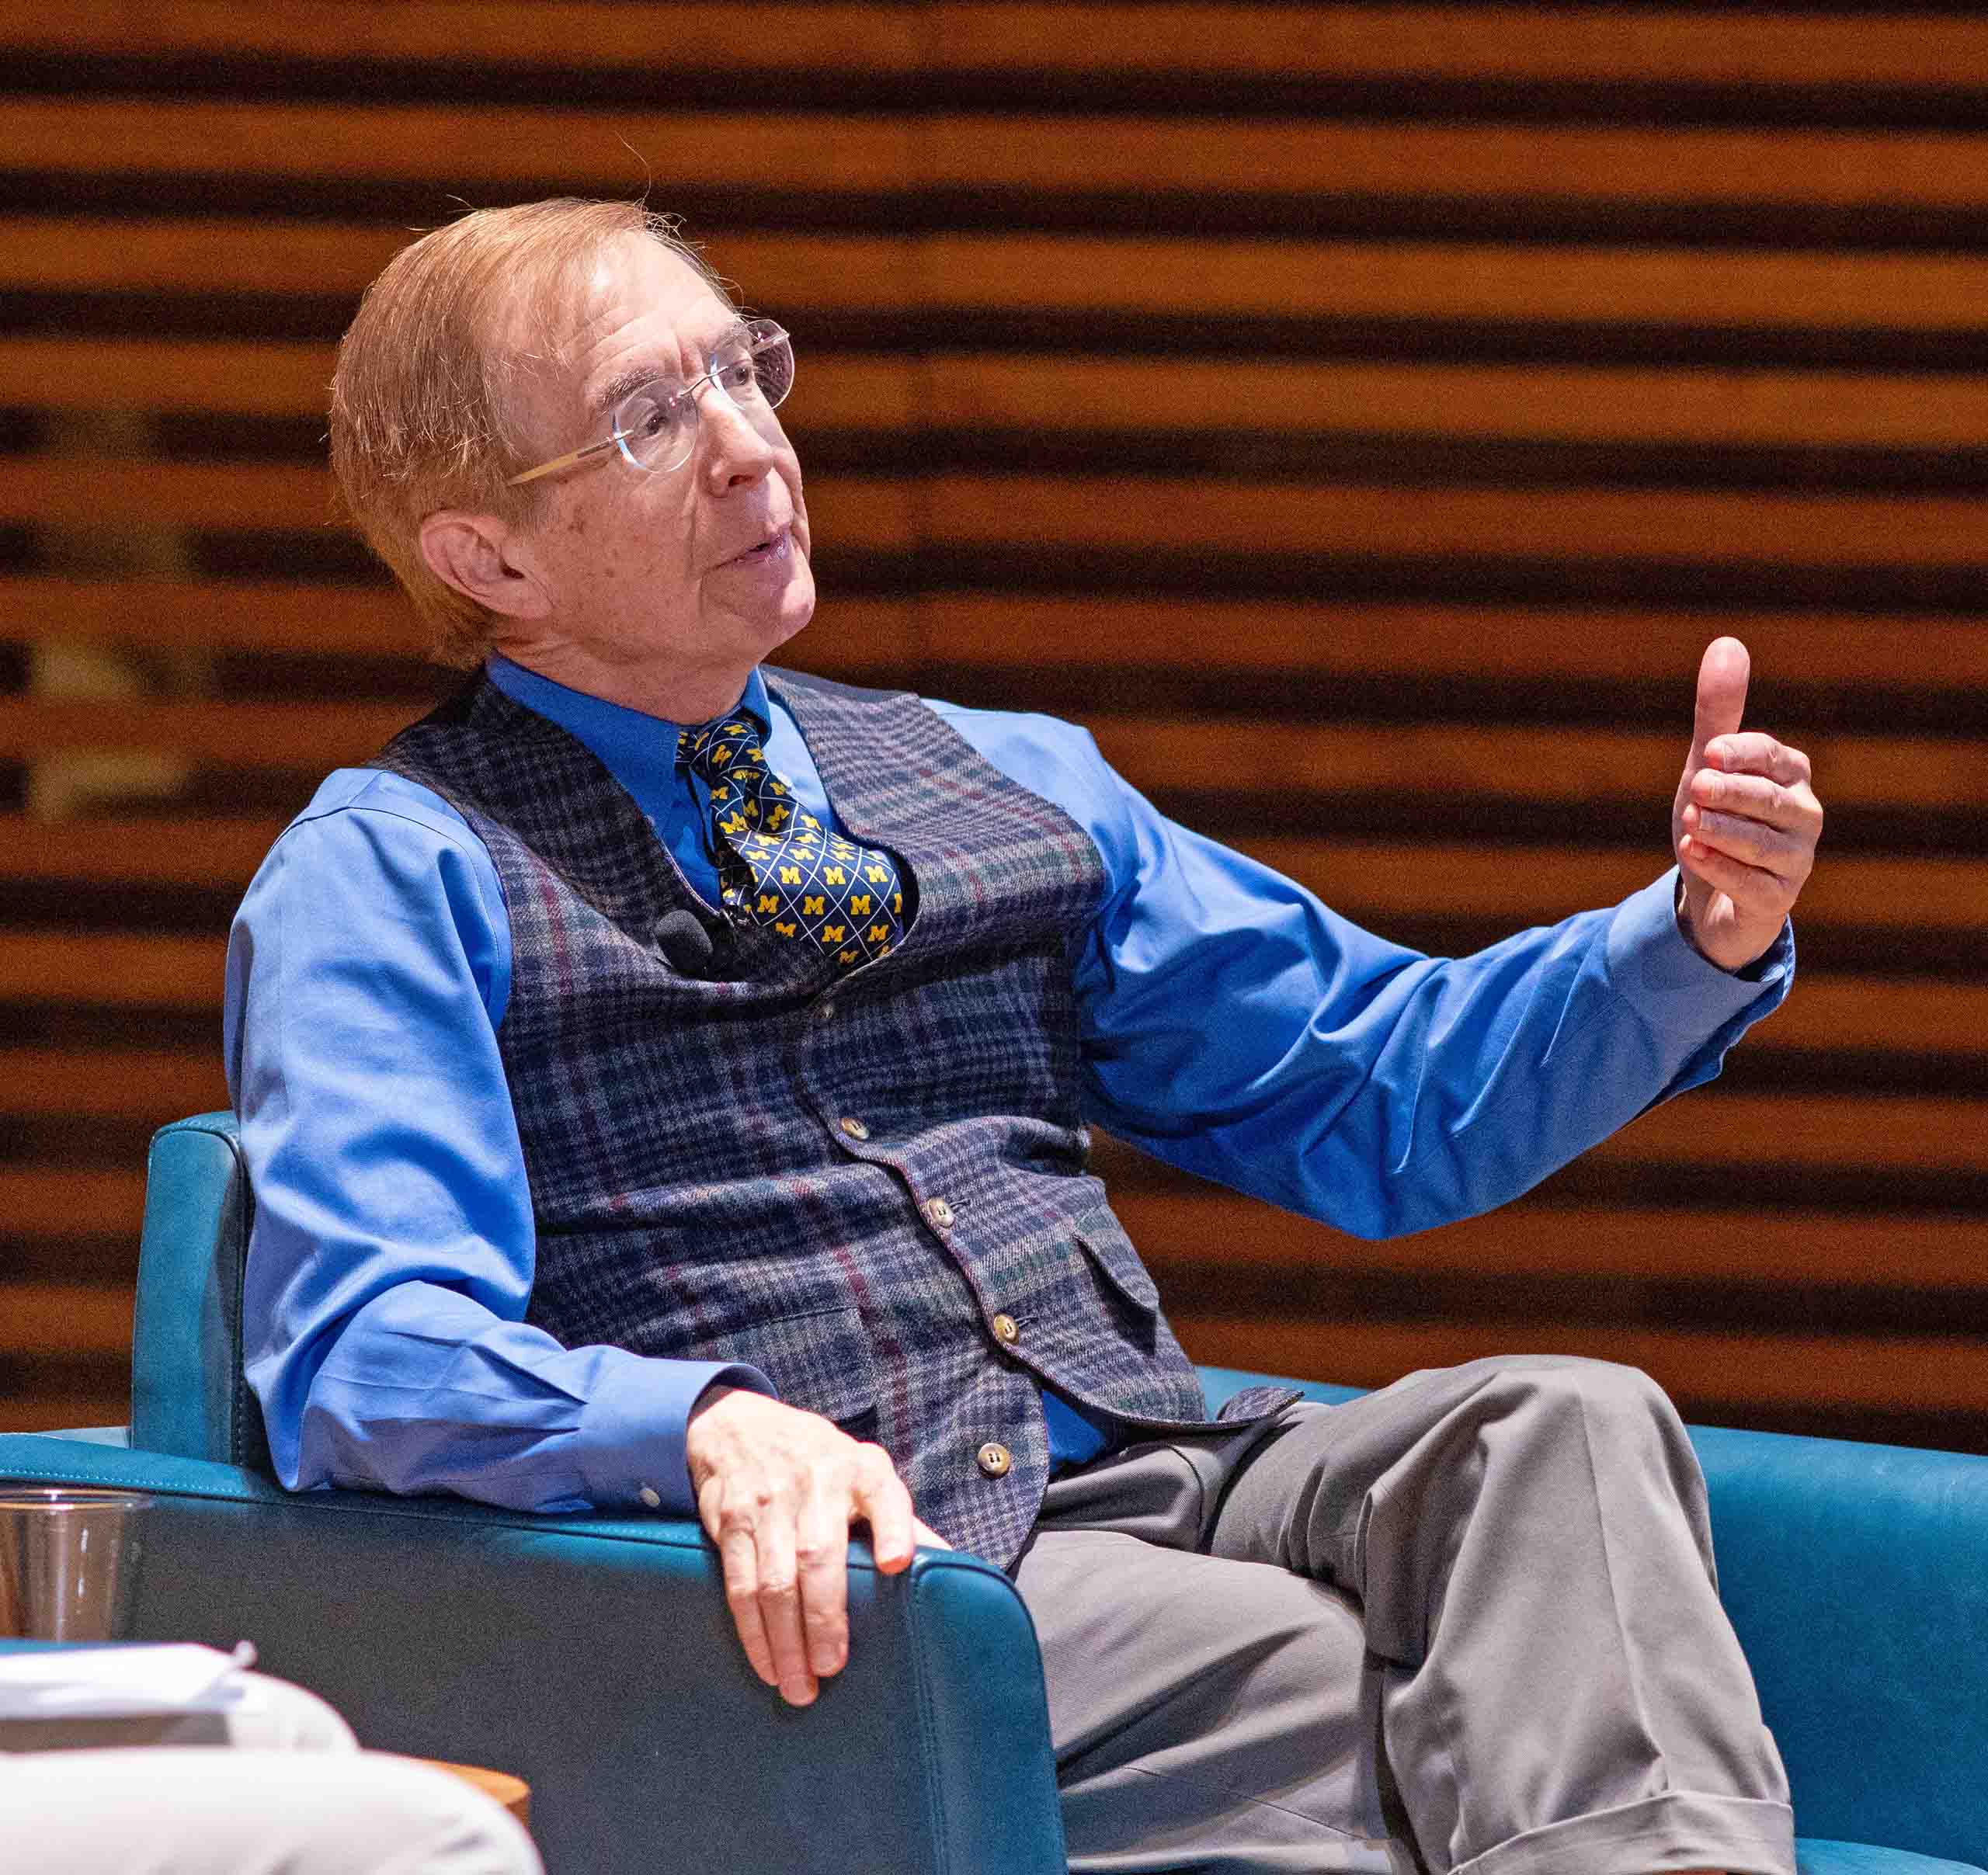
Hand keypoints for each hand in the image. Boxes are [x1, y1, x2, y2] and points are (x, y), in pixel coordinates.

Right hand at [685, 1386, 948, 1705]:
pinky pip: (740, 1585)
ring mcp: (769, 1501)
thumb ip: (901, 1519)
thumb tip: (954, 1569)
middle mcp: (816, 1481)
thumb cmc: (821, 1464)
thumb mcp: (865, 1472)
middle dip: (824, 1618)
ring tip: (799, 1685)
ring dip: (785, 1640)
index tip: (899, 1564)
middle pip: (818, 1556)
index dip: (893, 1529)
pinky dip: (753, 1632)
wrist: (740, 1427)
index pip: (884, 1496)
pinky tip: (767, 1663)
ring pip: (775, 1580)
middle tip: (832, 1668)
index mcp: (862, 1471)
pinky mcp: (731, 1521)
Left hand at [1671, 637, 1822, 970]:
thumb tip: (1727, 643)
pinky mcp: (1778, 900)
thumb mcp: (1709, 765)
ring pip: (1763, 844)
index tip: (1709, 753)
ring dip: (1723, 832)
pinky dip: (1722, 869)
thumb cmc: (1718, 816)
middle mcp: (1803, 816)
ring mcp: (1795, 861)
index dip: (1742, 754)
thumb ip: (1717, 712)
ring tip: (1690, 823)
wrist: (1715, 894)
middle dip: (1732, 793)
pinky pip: (1754, 885)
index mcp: (1791, 775)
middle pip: (1770, 800)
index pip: (1772, 756)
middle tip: (1696, 788)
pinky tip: (1694, 855)